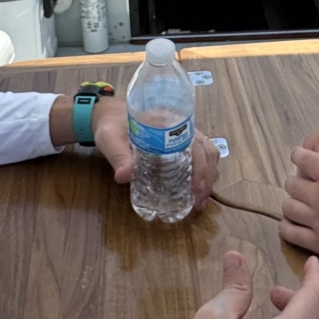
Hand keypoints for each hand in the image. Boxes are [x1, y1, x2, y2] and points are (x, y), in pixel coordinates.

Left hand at [89, 99, 217, 210]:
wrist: (110, 116)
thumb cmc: (112, 125)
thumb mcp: (110, 139)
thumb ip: (118, 156)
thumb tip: (124, 177)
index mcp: (169, 124)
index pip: (195, 144)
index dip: (201, 167)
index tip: (196, 189)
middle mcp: (182, 128)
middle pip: (206, 151)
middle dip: (207, 178)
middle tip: (198, 202)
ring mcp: (183, 135)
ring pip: (208, 153)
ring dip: (208, 176)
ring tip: (199, 200)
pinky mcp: (180, 142)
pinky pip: (200, 155)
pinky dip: (203, 172)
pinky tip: (195, 189)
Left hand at [280, 117, 318, 272]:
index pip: (303, 159)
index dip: (299, 155)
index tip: (299, 155)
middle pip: (292, 184)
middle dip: (296, 179)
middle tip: (303, 180)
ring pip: (289, 208)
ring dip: (292, 202)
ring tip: (298, 201)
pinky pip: (291, 234)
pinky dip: (287, 227)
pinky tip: (292, 224)